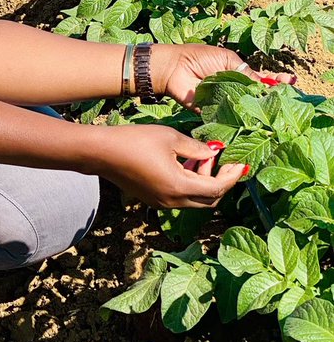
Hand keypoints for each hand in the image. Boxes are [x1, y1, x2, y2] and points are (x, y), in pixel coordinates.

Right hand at [91, 124, 247, 208]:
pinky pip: (180, 196)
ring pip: (194, 199)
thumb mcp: (170, 138)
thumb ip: (197, 148)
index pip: (217, 188)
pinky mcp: (152, 198)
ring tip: (199, 155)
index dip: (232, 176)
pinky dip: (189, 183)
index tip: (240, 163)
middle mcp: (172, 201)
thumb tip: (214, 152)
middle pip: (209, 200)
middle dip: (220, 180)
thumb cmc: (135, 141)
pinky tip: (183, 162)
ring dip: (203, 181)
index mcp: (179, 187)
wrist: (101, 152)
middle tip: (220, 159)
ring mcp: (161, 203)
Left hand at [151, 43, 295, 108]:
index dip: (276, 81)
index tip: (290, 81)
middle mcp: (234, 90)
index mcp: (238, 73)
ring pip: (247, 109)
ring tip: (278, 110)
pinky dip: (242, 121)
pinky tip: (256, 121)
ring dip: (261, 110)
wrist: (174, 68)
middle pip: (258, 97)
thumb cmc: (199, 58)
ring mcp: (226, 103)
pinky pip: (230, 120)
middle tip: (289, 98)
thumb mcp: (227, 61)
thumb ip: (246, 73)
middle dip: (273, 97)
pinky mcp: (215, 114)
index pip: (262, 80)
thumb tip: (267, 84)